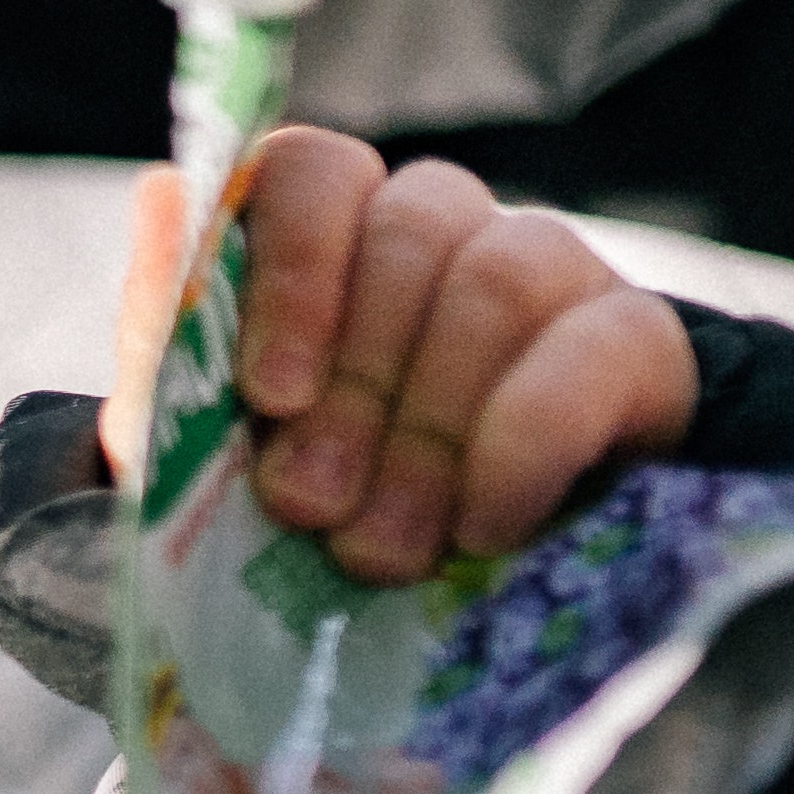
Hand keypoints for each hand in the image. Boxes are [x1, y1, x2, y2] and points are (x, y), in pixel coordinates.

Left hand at [115, 131, 695, 587]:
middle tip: (312, 510)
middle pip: (409, 233)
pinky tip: (482, 528)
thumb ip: (179, 336)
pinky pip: (590, 352)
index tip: (272, 396)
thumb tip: (159, 194)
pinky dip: (523, 447)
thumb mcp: (214, 453)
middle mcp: (443, 231)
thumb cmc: (313, 514)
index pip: (313, 170)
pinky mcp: (634, 343)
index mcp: (333, 238)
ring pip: (496, 280)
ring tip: (383, 549)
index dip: (292, 271)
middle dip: (352, 389)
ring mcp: (549, 272)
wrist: (437, 623)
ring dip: (427, 429)